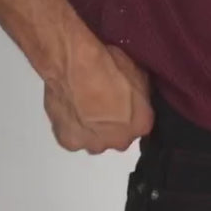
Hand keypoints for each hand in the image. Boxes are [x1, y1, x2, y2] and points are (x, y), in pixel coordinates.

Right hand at [43, 39, 154, 153]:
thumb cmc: (107, 65)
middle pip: (118, 137)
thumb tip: (136, 98)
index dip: (132, 111)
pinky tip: (71, 109)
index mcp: (141, 123)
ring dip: (93, 129)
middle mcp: (120, 141)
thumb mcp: (137, 72)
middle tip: (103, 103)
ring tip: (84, 106)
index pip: (141, 123)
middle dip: (113, 124)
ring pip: (95, 140)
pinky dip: (72, 127)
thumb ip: (140, 94)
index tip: (124, 101)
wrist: (74, 65)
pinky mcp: (69, 143)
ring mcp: (94, 144)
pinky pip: (73, 137)